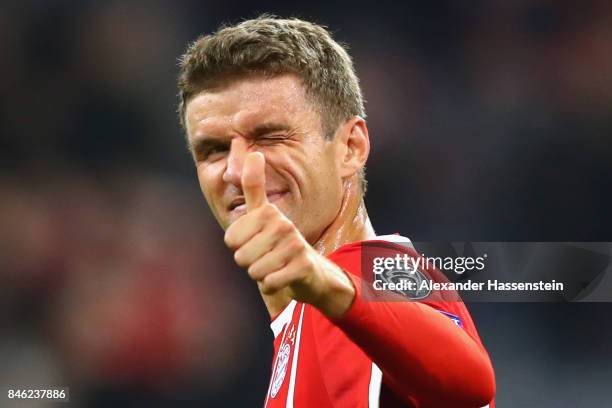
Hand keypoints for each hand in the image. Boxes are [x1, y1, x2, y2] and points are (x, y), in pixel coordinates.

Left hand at [224, 152, 354, 317]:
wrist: (310, 270)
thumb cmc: (278, 241)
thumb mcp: (264, 212)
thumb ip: (254, 185)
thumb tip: (254, 153)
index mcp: (269, 212)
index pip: (231, 238)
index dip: (237, 246)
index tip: (253, 240)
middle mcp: (283, 225)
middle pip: (241, 256)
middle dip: (249, 262)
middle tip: (266, 256)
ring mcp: (295, 245)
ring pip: (255, 271)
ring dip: (261, 274)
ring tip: (275, 265)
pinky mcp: (303, 266)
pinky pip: (269, 282)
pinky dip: (271, 285)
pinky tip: (282, 277)